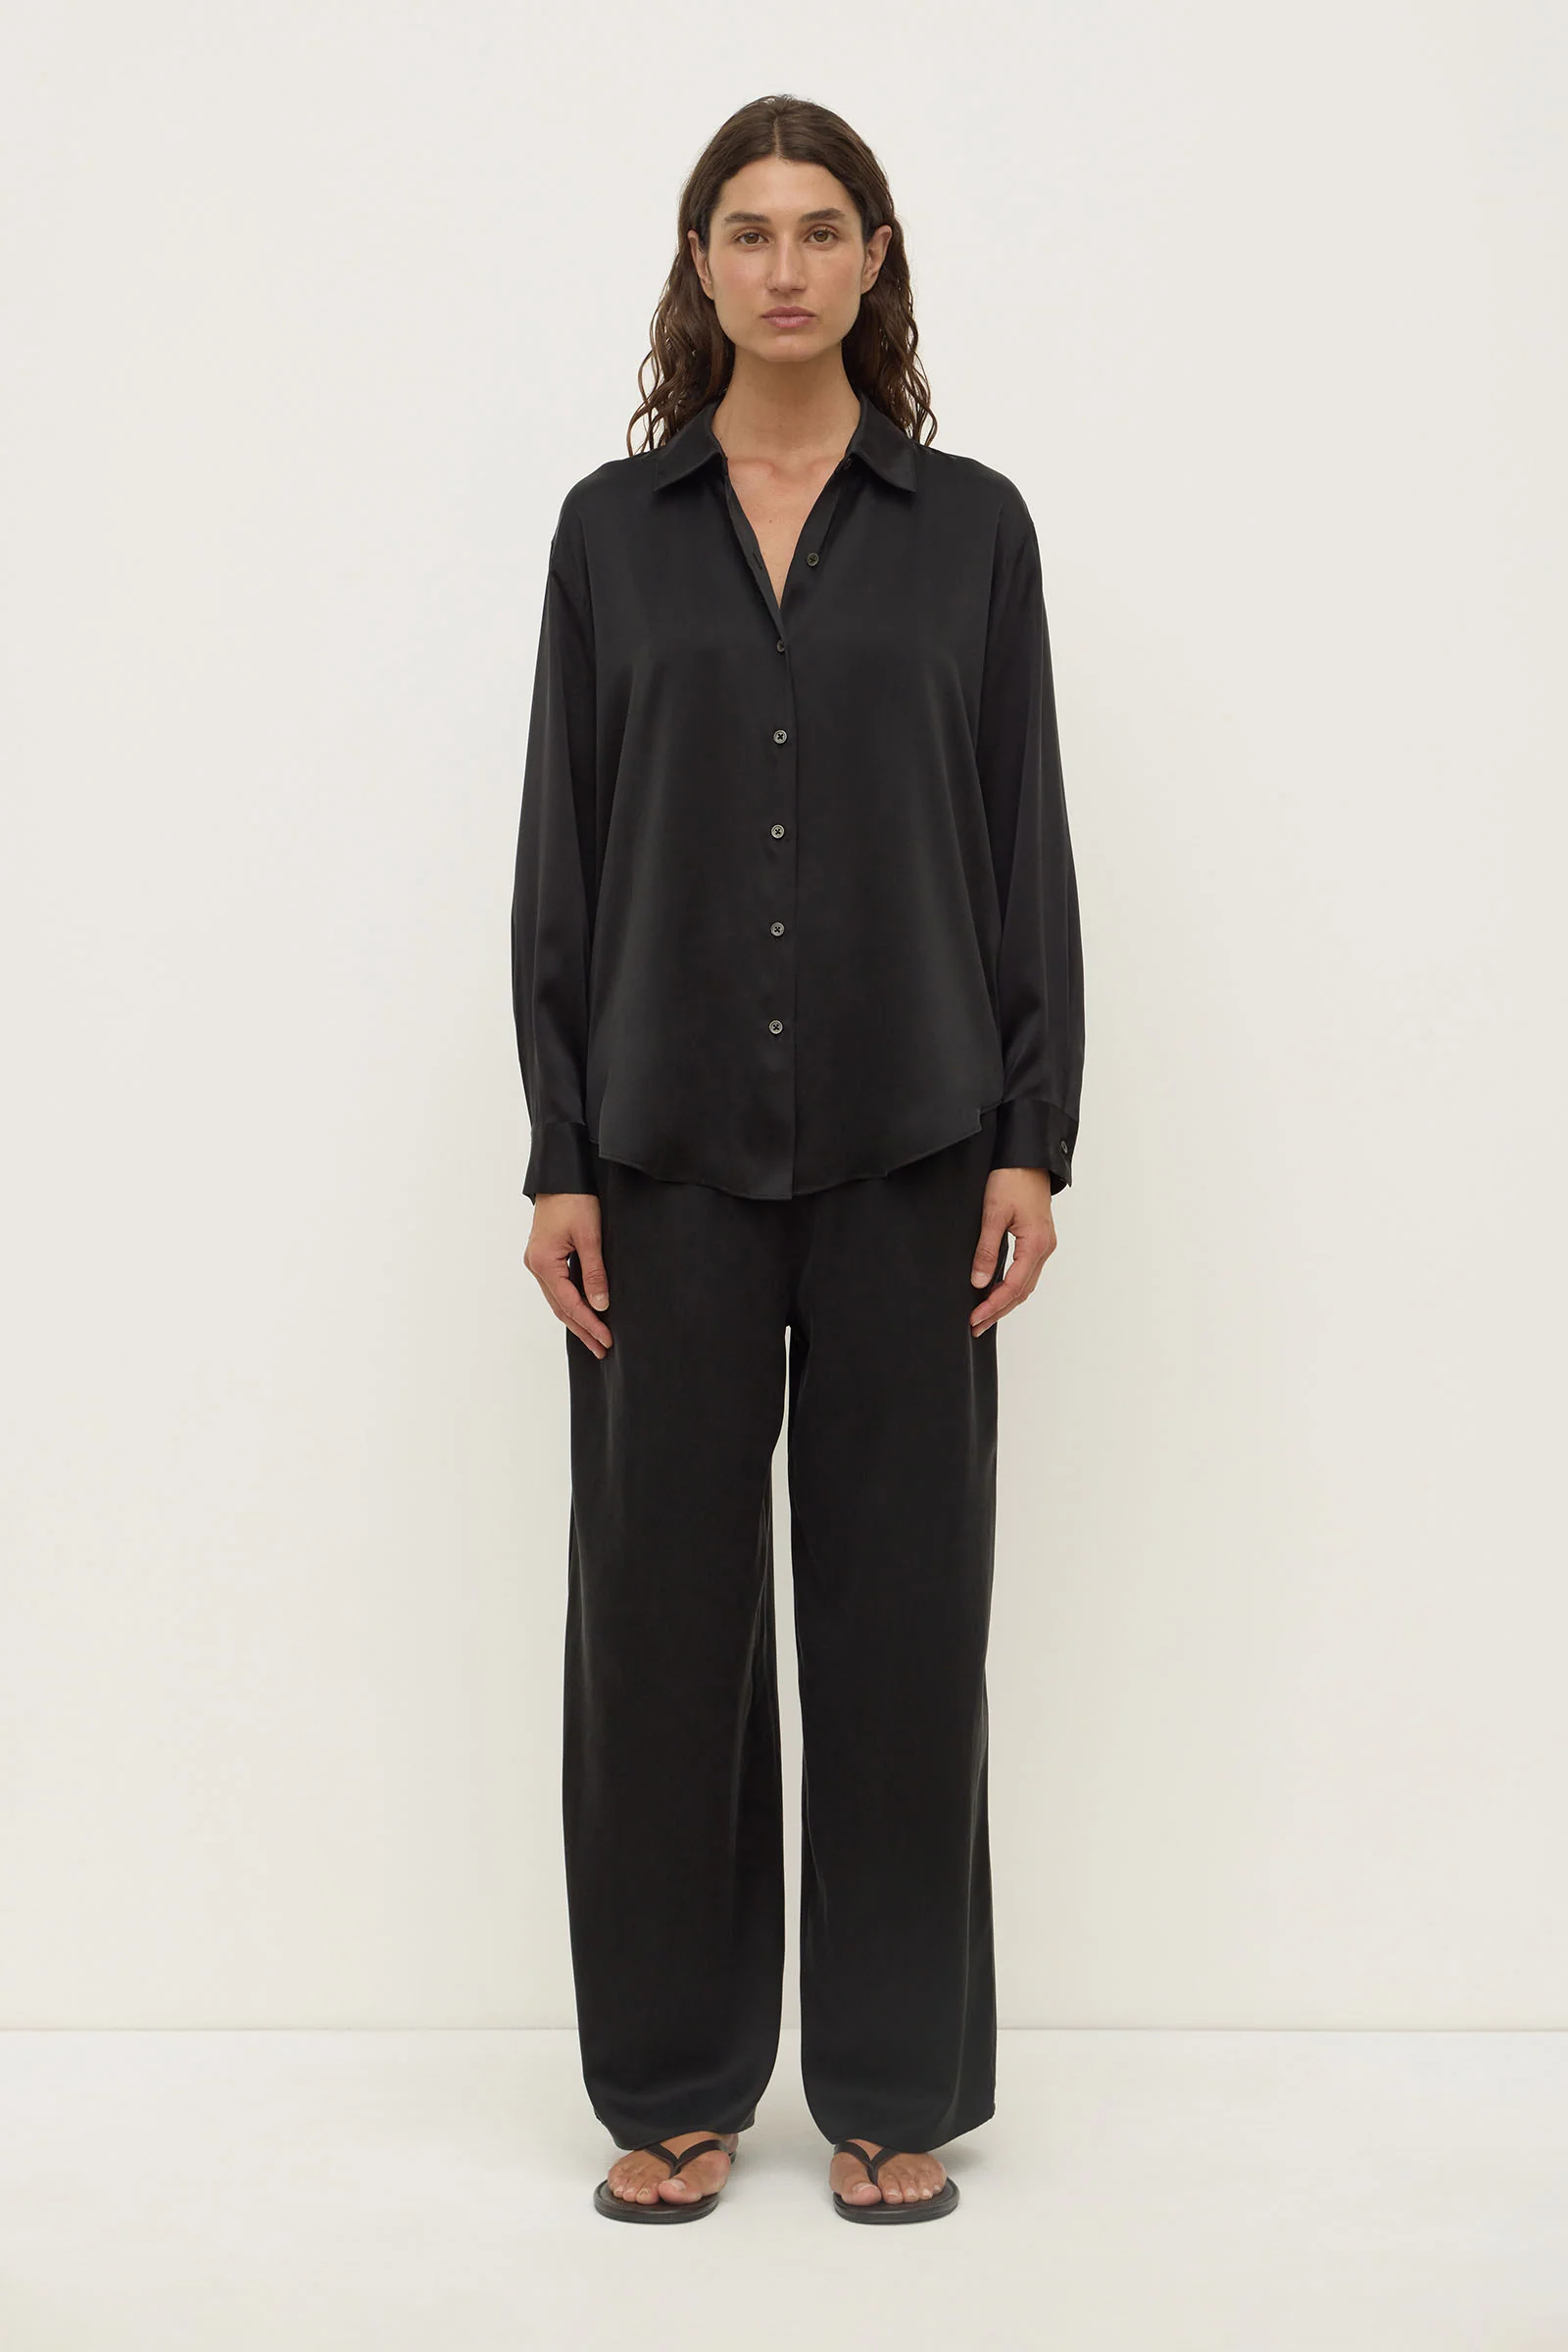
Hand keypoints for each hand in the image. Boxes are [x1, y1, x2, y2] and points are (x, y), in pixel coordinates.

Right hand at [524, 1192, 612, 1358]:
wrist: (561, 1176)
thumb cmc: (575, 1199)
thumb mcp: (589, 1236)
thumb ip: (594, 1272)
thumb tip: (600, 1305)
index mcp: (544, 1263)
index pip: (570, 1304)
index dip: (589, 1324)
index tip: (607, 1340)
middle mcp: (536, 1266)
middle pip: (561, 1308)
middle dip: (583, 1330)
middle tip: (602, 1350)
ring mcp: (537, 1262)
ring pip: (558, 1300)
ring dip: (577, 1320)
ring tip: (595, 1339)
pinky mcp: (543, 1257)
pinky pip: (557, 1288)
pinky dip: (571, 1303)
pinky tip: (584, 1313)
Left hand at [969, 1167, 1056, 1334]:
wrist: (1028, 1157)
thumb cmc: (1011, 1179)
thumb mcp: (993, 1213)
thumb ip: (987, 1249)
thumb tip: (980, 1282)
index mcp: (1035, 1243)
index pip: (1014, 1286)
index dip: (993, 1306)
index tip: (974, 1319)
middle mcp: (1044, 1248)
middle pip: (1022, 1291)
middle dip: (998, 1311)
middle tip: (975, 1327)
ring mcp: (1044, 1245)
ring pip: (1026, 1284)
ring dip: (1005, 1302)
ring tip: (984, 1317)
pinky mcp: (1038, 1240)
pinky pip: (1027, 1272)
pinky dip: (1012, 1287)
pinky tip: (997, 1293)